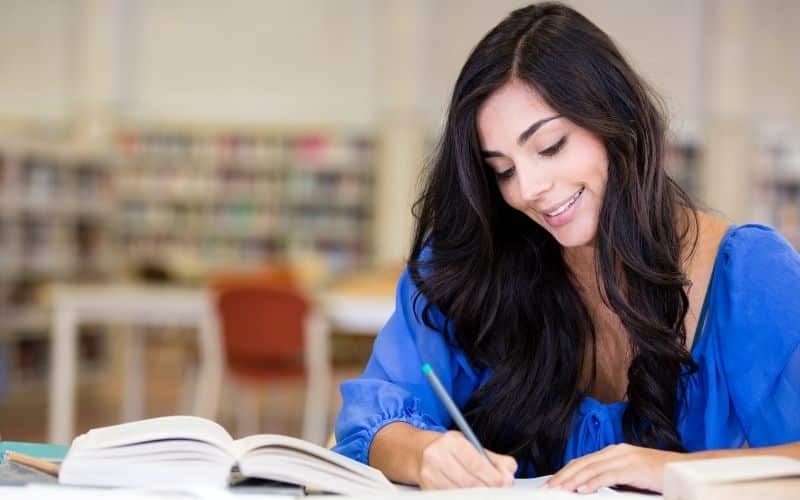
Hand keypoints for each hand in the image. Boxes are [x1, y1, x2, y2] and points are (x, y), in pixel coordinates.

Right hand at [417, 430, 516, 488]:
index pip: (476, 463)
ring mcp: (430, 475)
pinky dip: (464, 497)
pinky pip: (451, 496)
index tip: (504, 483)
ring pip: (460, 493)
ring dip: (477, 496)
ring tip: (483, 491)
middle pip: (469, 482)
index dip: (493, 477)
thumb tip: (508, 475)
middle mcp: (438, 457)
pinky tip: (469, 493)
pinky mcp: (428, 489)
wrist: (419, 453)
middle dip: (488, 489)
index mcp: (451, 442)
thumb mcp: (472, 446)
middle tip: (498, 490)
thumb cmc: (449, 449)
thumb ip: (494, 460)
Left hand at [545, 443, 683, 493]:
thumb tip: (591, 488)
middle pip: (583, 463)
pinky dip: (593, 483)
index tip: (553, 481)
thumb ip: (613, 478)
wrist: (685, 470)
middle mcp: (616, 452)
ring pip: (591, 469)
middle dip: (564, 476)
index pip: (583, 461)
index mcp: (614, 452)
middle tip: (549, 487)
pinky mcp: (634, 468)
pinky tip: (582, 490)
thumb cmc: (660, 475)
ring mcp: (625, 458)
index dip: (566, 471)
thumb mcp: (631, 475)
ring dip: (573, 480)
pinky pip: (609, 476)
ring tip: (560, 489)